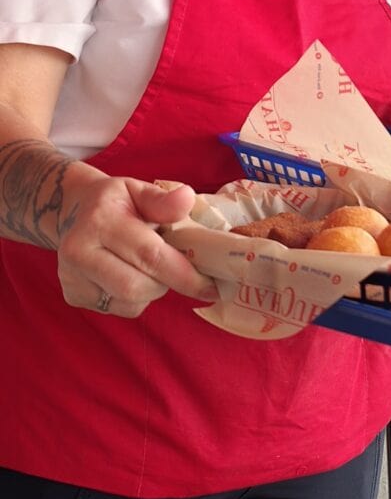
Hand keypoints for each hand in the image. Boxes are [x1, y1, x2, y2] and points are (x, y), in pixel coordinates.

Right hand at [57, 178, 216, 318]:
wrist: (71, 211)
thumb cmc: (114, 201)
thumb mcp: (137, 190)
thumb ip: (163, 200)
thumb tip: (187, 199)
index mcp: (101, 220)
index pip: (150, 255)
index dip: (185, 275)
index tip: (211, 285)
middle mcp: (79, 251)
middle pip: (136, 287)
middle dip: (167, 283)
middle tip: (175, 269)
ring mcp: (71, 277)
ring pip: (129, 302)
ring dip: (151, 291)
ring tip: (148, 267)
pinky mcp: (72, 295)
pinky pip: (117, 309)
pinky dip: (134, 298)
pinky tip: (130, 274)